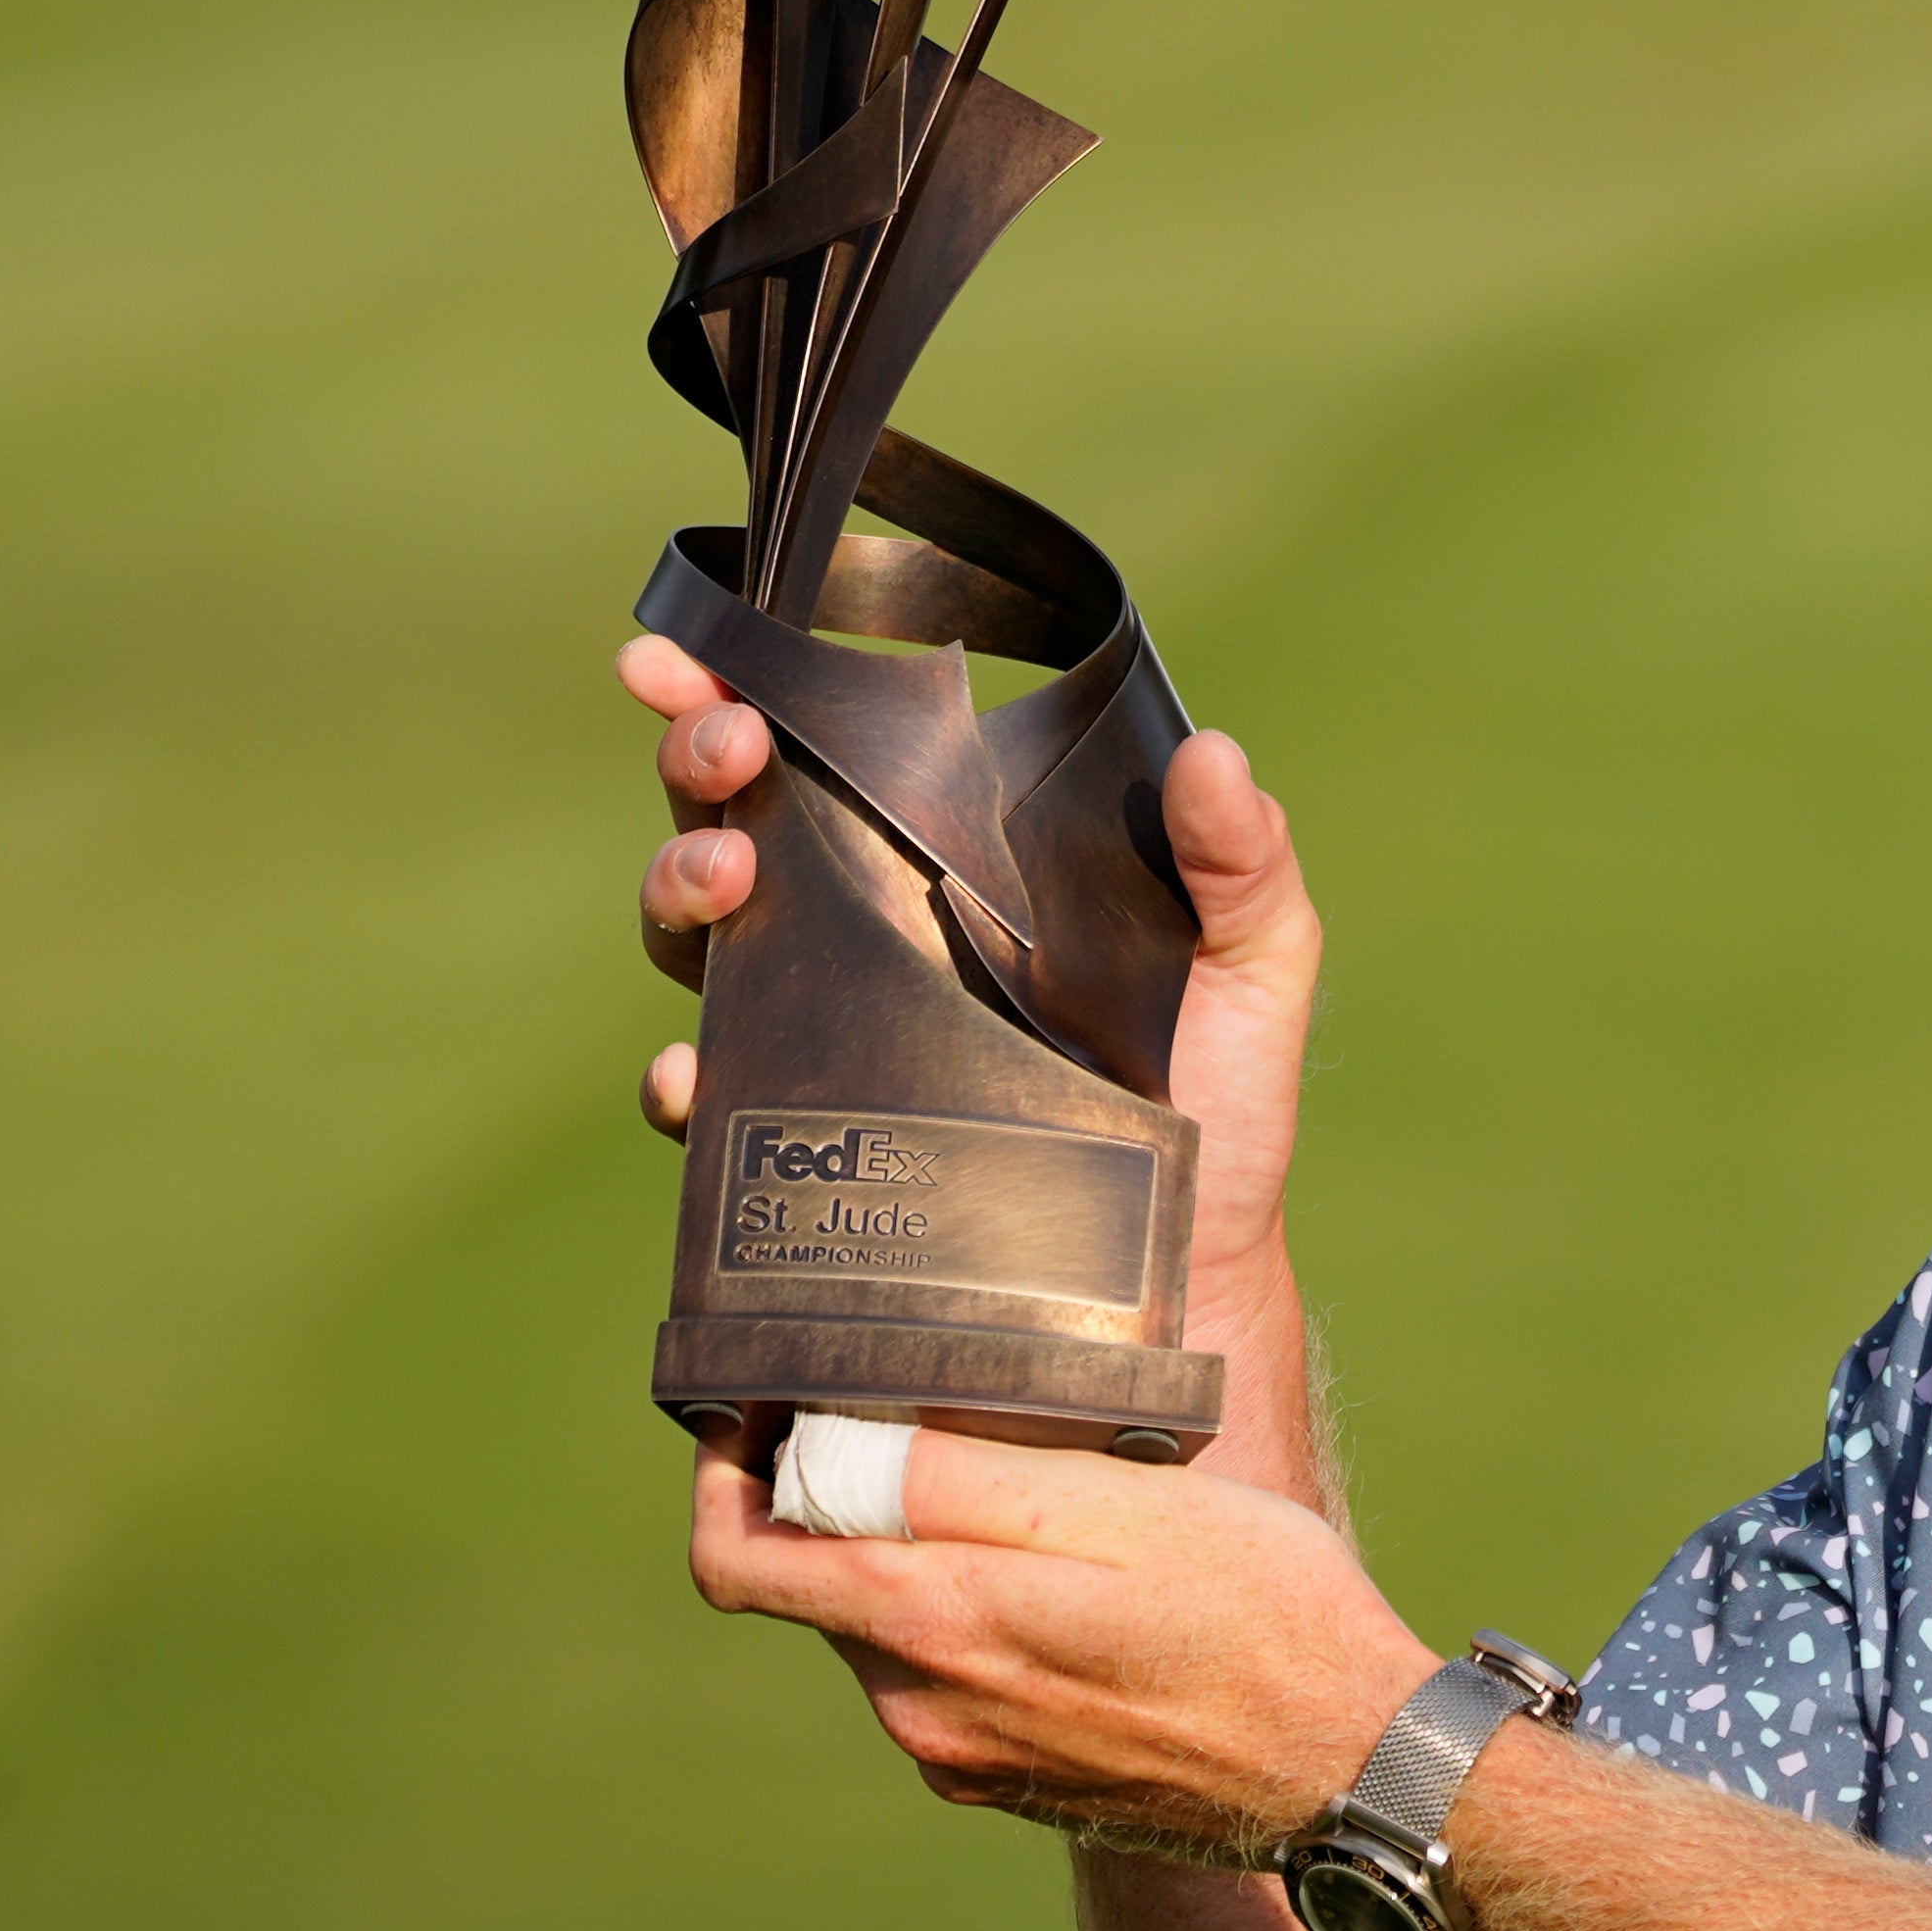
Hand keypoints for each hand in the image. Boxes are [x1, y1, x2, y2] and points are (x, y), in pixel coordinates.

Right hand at [614, 632, 1322, 1305]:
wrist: (1193, 1271)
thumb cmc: (1222, 1103)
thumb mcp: (1252, 969)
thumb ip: (1243, 863)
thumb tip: (1218, 754)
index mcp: (952, 866)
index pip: (828, 758)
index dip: (741, 698)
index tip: (685, 659)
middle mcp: (870, 941)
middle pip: (735, 827)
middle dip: (701, 770)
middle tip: (731, 754)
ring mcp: (830, 1042)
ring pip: (699, 944)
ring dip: (679, 891)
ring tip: (726, 880)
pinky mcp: (814, 1152)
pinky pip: (713, 1110)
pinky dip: (683, 1079)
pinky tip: (697, 1063)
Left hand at [689, 1428, 1437, 1853]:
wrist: (1358, 1768)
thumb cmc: (1263, 1613)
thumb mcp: (1125, 1504)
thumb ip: (961, 1481)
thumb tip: (827, 1449)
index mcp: (932, 1627)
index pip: (740, 1564)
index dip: (725, 1478)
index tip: (758, 1410)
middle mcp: (923, 1711)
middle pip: (818, 1586)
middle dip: (846, 1503)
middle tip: (931, 1418)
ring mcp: (966, 1759)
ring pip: (890, 1631)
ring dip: (927, 1561)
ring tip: (1035, 1503)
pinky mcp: (1015, 1786)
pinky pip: (950, 1684)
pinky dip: (977, 1622)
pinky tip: (1078, 1592)